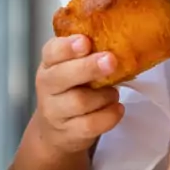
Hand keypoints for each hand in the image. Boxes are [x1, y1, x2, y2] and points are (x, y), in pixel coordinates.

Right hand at [34, 35, 124, 153]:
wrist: (57, 130)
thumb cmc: (72, 89)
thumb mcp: (73, 67)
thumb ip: (89, 53)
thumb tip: (122, 37)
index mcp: (50, 64)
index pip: (52, 51)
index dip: (67, 46)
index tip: (85, 41)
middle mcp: (47, 86)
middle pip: (63, 76)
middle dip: (88, 67)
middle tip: (110, 60)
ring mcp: (55, 112)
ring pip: (80, 102)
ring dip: (105, 95)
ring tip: (113, 92)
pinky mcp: (68, 133)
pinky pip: (91, 124)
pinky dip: (109, 115)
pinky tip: (117, 108)